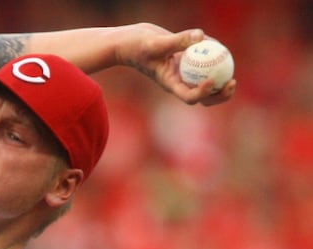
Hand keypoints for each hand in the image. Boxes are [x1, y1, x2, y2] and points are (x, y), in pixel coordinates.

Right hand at [117, 23, 236, 105]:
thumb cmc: (137, 45)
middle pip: (203, 98)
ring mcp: (184, 73)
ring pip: (208, 83)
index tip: (211, 81)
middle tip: (232, 83)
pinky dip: (214, 57)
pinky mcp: (187, 61)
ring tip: (233, 74)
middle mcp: (179, 81)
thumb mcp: (155, 43)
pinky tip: (219, 46)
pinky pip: (205, 63)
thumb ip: (178, 40)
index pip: (189, 96)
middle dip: (220, 95)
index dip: (202, 93)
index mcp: (170, 84)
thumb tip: (200, 36)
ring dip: (222, 83)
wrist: (131, 41)